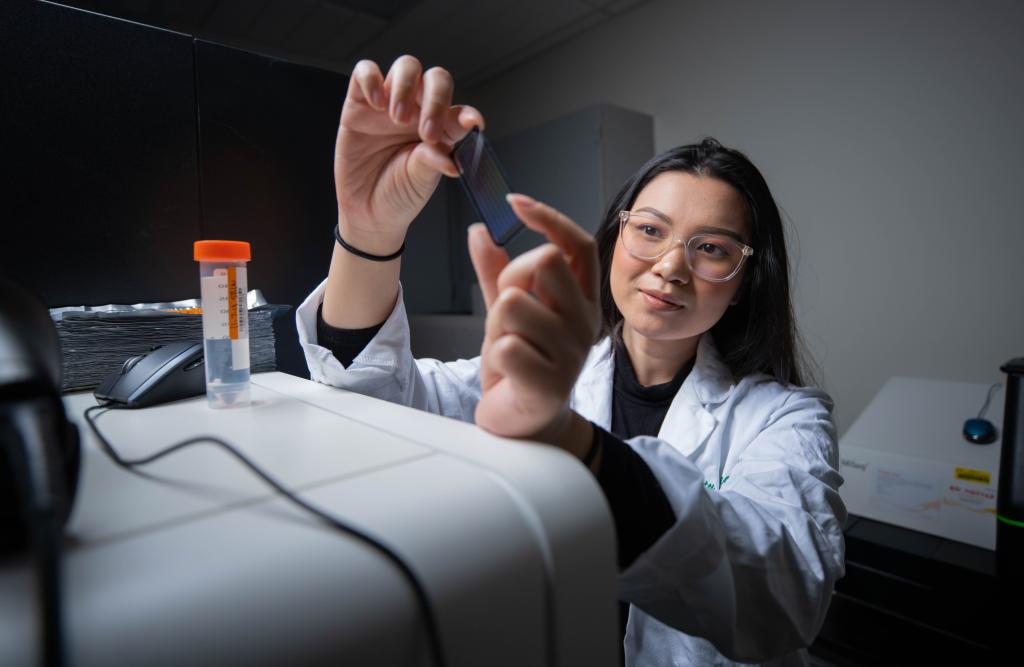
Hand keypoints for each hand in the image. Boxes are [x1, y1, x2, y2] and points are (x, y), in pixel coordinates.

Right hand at [334, 55, 483, 254]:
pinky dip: (371, 80)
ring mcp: (390, 103)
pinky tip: (376, 103)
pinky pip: (365, 71)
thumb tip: (452, 158)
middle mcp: (419, 110)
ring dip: (406, 87)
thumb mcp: (422, 180)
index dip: (467, 115)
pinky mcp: (359, 102)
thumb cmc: (399, 194)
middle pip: (436, 79)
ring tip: (398, 118)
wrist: (366, 210)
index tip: (471, 125)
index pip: (459, 110)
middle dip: (436, 99)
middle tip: (427, 131)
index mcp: (441, 129)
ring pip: (406, 67)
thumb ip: (434, 160)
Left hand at [468, 194, 600, 441]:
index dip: (549, 217)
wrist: (523, 426)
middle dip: (511, 282)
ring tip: (508, 349)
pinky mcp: (550, 384)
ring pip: (513, 304)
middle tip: (508, 316)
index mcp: (582, 301)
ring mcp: (572, 354)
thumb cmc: (521, 366)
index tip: (515, 202)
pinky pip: (504, 346)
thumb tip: (480, 230)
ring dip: (497, 326)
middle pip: (543, 262)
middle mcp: (585, 322)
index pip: (578, 244)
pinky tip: (509, 372)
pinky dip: (495, 357)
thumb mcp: (507, 314)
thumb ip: (497, 273)